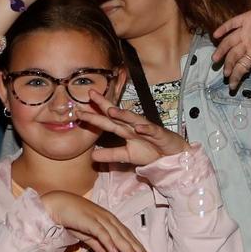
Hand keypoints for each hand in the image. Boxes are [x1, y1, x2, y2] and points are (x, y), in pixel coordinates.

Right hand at [38, 190, 153, 251]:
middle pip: (128, 239)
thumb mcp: (90, 239)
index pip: (129, 239)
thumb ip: (102, 249)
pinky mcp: (89, 221)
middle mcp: (110, 220)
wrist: (57, 205)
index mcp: (111, 224)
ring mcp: (100, 219)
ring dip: (129, 250)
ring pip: (118, 237)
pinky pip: (100, 233)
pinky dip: (108, 242)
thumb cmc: (74, 220)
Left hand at [76, 92, 191, 167]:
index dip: (93, 117)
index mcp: (125, 130)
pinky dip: (146, 129)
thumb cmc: (151, 151)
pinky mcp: (160, 135)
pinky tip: (138, 128)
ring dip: (123, 115)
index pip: (107, 122)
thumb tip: (92, 156)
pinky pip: (152, 131)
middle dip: (104, 105)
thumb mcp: (127, 156)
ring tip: (111, 111)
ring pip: (134, 120)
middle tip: (91, 94)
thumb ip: (111, 154)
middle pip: (117, 115)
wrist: (172, 156)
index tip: (78, 111)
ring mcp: (147, 130)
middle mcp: (134, 127)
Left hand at [211, 1, 250, 93]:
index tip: (232, 87)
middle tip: (224, 74)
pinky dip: (224, 28)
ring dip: (221, 50)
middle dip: (228, 66)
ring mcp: (246, 31)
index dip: (236, 77)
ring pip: (229, 41)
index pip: (241, 67)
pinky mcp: (247, 18)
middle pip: (233, 56)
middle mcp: (248, 43)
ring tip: (215, 58)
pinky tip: (216, 35)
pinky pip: (232, 23)